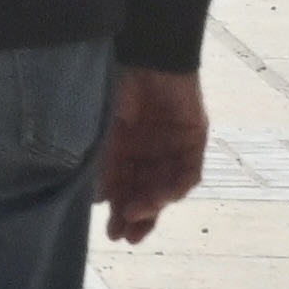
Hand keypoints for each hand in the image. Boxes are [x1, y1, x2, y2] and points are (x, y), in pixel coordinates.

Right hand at [100, 66, 205, 243]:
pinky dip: (174, 186)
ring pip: (166, 186)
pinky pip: (187, 172)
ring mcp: (172, 147)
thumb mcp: (101, 127)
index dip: (118, 211)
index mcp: (123, 146)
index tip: (112, 233)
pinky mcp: (193, 140)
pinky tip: (161, 196)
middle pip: (145, 192)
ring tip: (139, 214)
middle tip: (126, 236)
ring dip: (153, 205)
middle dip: (136, 216)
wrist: (146, 52)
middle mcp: (148, 151)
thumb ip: (102, 160)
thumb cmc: (113, 83)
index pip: (123, 187)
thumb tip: (95, 198)